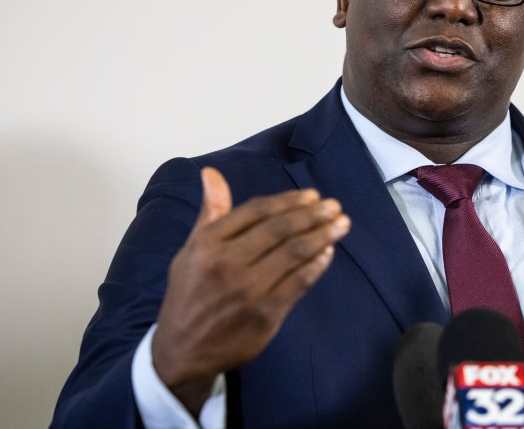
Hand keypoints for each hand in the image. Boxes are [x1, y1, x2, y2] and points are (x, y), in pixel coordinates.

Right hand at [151, 167, 349, 414]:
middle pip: (280, 229)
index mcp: (209, 243)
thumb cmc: (189, 293)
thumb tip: (211, 173)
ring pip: (294, 254)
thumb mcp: (191, 250)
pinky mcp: (265, 314)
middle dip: (312, 215)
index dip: (289, 201)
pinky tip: (329, 252)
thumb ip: (210, 212)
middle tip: (334, 206)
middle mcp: (228, 263)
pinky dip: (317, 265)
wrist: (182, 351)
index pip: (257, 211)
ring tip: (341, 224)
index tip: (312, 195)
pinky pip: (299, 283)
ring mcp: (248, 290)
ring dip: (323, 235)